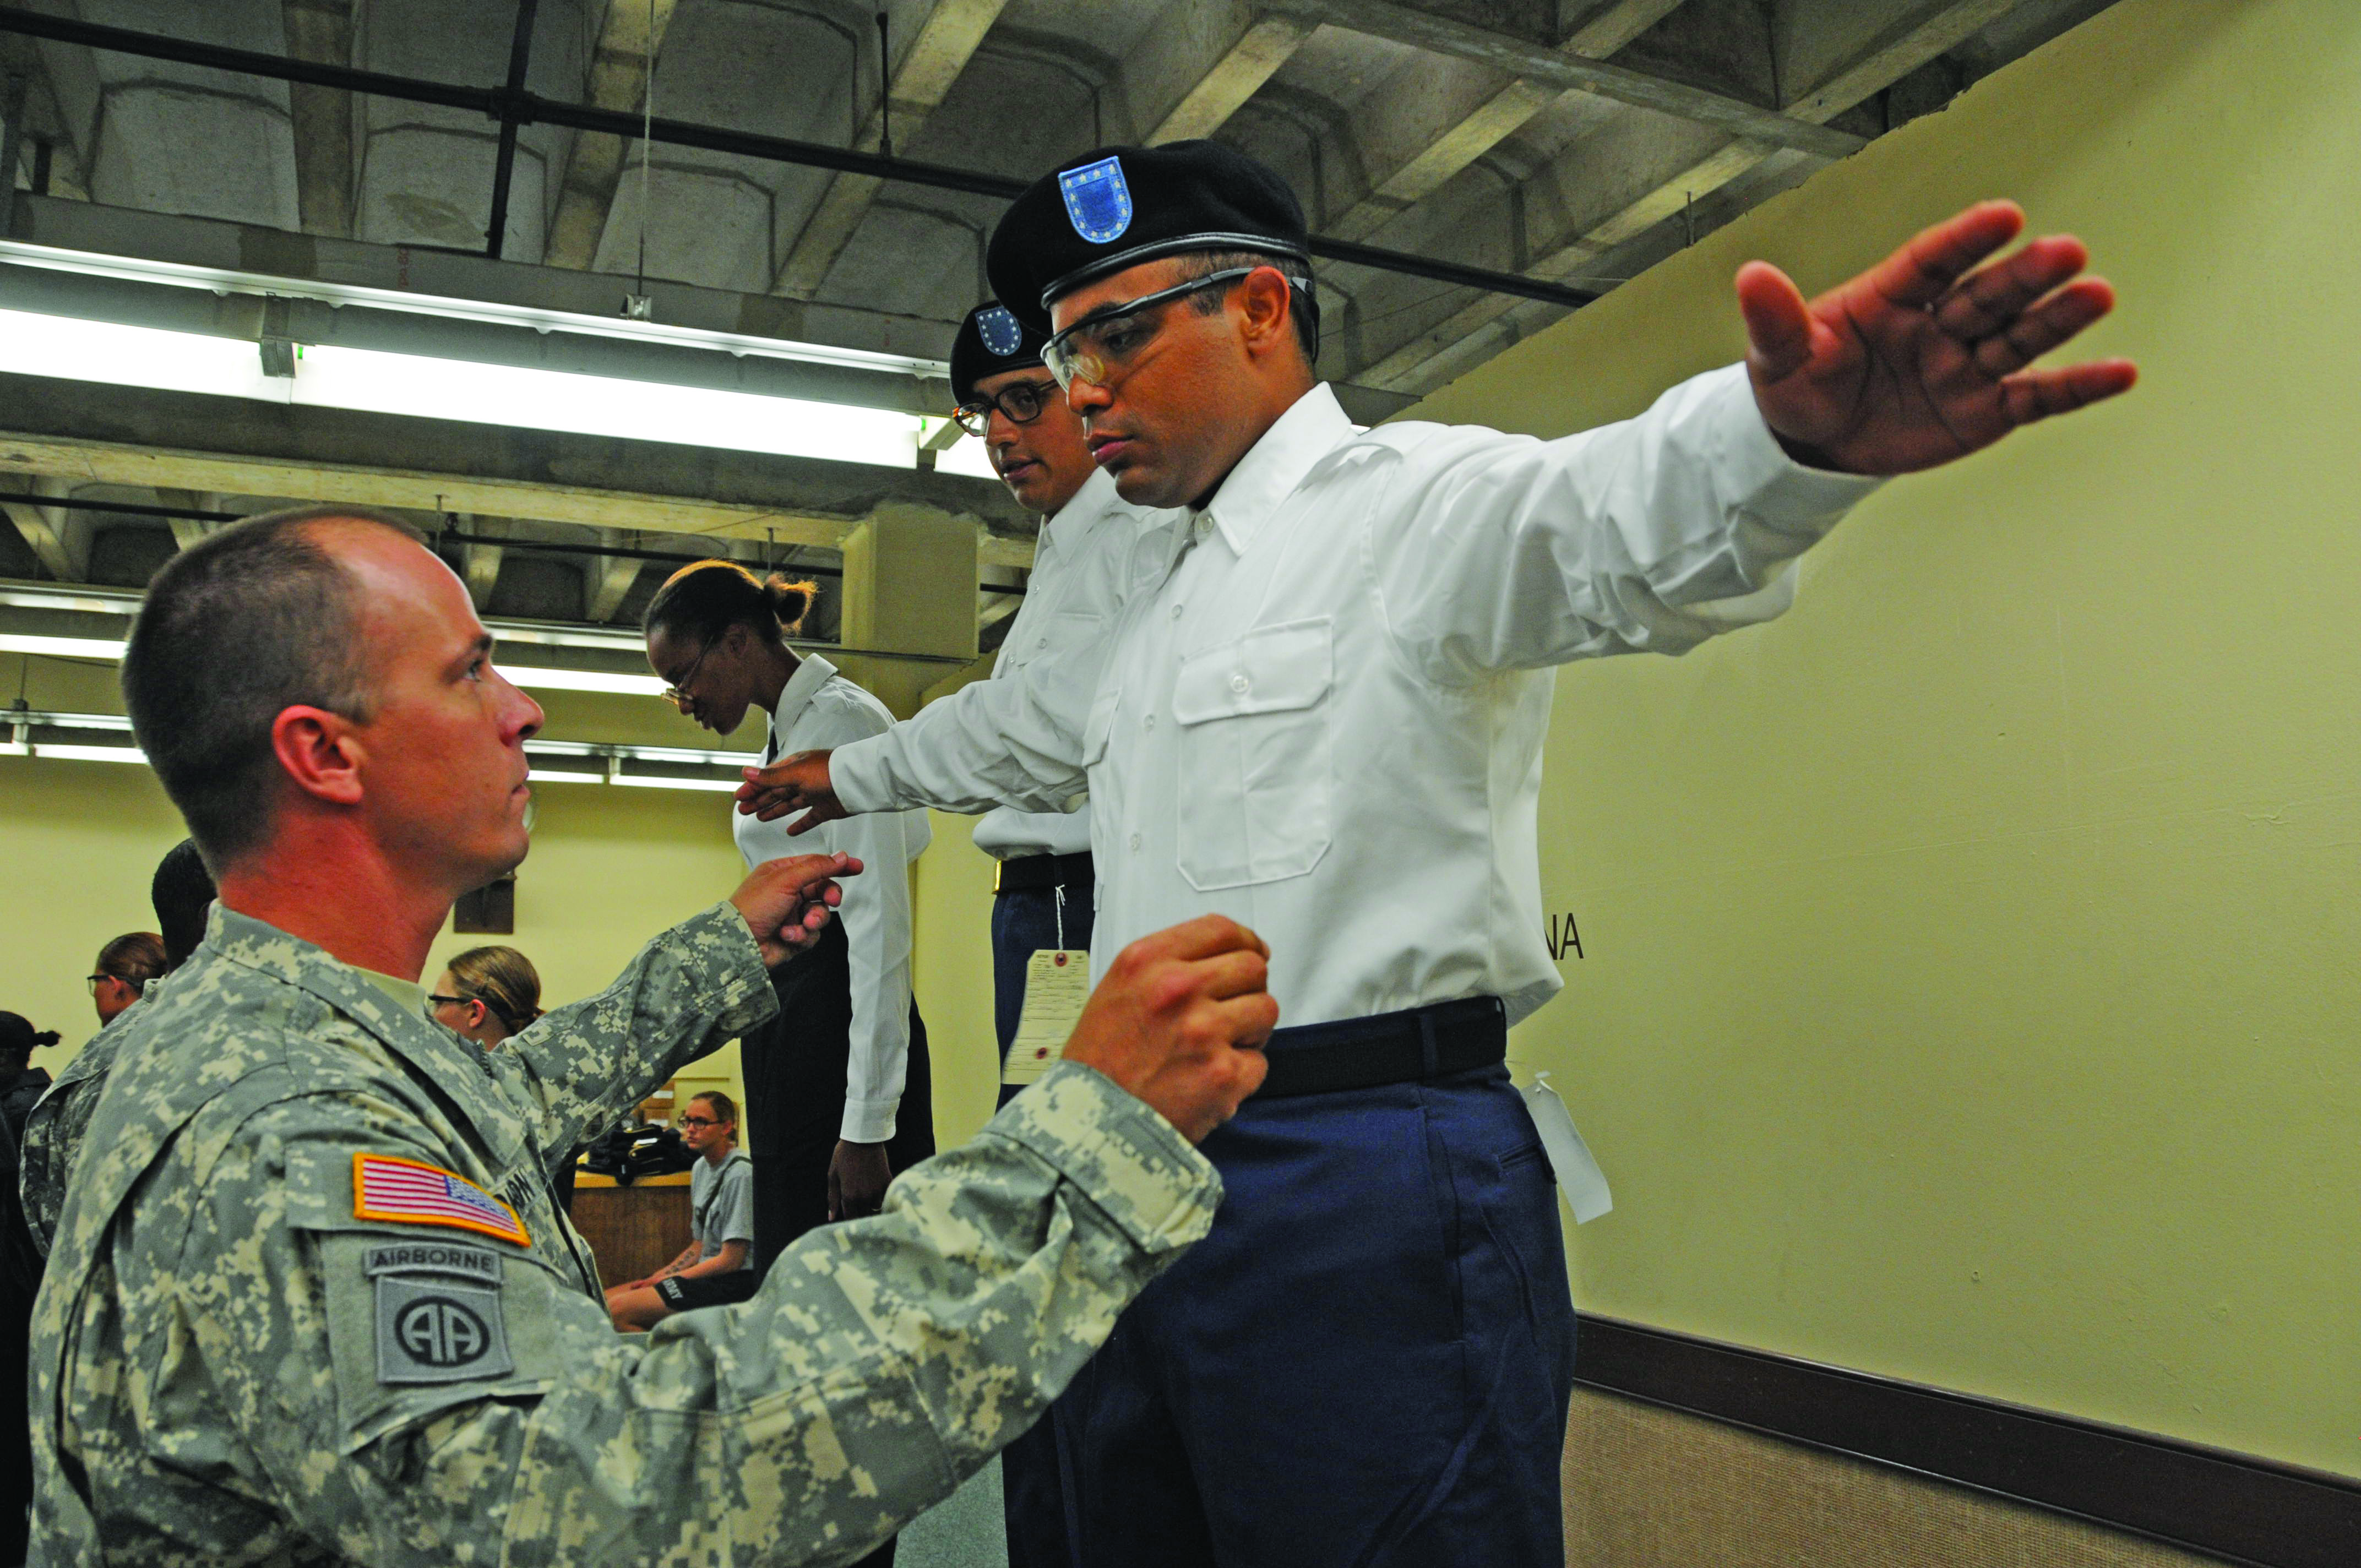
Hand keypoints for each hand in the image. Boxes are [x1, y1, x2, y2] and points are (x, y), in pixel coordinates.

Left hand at [730, 852, 861, 967]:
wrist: (739, 942)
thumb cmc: (752, 907)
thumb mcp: (786, 879)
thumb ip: (816, 867)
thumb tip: (840, 856)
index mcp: (783, 873)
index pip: (817, 865)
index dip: (837, 866)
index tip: (857, 867)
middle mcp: (789, 892)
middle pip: (823, 889)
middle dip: (829, 895)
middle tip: (832, 899)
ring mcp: (792, 914)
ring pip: (821, 914)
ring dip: (815, 919)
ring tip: (803, 924)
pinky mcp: (794, 935)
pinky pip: (812, 934)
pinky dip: (802, 935)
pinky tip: (787, 935)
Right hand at [735, 749, 847, 833]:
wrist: (859, 781)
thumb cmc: (829, 772)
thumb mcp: (795, 773)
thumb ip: (771, 777)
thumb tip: (746, 772)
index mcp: (794, 767)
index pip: (768, 778)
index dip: (752, 788)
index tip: (738, 797)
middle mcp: (803, 780)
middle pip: (776, 792)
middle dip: (759, 800)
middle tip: (743, 810)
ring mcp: (814, 794)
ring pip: (789, 804)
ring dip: (774, 811)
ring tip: (759, 818)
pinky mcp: (826, 809)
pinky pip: (810, 819)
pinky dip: (800, 825)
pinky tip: (790, 831)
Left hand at [828, 1139, 892, 1220]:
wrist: (863, 1138)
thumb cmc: (843, 1156)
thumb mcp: (833, 1176)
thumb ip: (832, 1198)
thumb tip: (831, 1218)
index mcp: (849, 1196)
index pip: (851, 1218)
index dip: (850, 1220)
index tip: (850, 1216)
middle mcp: (864, 1197)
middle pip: (864, 1216)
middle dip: (861, 1215)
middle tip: (858, 1206)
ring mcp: (878, 1190)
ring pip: (876, 1208)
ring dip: (871, 1205)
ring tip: (867, 1195)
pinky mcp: (888, 1182)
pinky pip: (886, 1197)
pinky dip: (881, 1196)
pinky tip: (876, 1188)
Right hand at [1061, 915, 1277, 1141]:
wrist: (1088, 1123)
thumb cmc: (1099, 1063)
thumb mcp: (1116, 989)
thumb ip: (1166, 966)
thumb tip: (1224, 956)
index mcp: (1147, 961)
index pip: (1221, 929)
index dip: (1246, 941)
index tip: (1253, 954)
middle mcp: (1177, 988)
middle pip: (1252, 967)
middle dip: (1249, 988)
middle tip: (1231, 1011)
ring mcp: (1204, 1031)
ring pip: (1265, 1010)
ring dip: (1251, 1029)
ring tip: (1217, 1048)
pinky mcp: (1224, 1074)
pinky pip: (1258, 1063)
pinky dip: (1241, 1074)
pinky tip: (1208, 1080)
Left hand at [1739, 199, 2135, 474]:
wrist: (1809, 446)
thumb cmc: (1797, 387)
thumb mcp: (1775, 358)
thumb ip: (1773, 321)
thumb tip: (1750, 275)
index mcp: (1889, 296)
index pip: (1931, 261)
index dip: (1966, 239)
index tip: (2002, 215)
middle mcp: (1938, 323)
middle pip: (1985, 295)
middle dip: (2024, 276)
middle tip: (2066, 252)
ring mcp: (1966, 366)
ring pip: (2017, 338)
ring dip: (2058, 318)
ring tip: (2097, 294)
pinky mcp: (1985, 411)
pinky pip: (2036, 398)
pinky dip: (2077, 387)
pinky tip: (2122, 372)